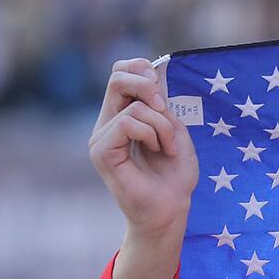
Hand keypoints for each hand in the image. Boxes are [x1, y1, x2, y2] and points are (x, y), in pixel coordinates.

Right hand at [89, 58, 197, 240]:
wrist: (171, 209)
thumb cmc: (175, 177)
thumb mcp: (176, 133)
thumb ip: (162, 107)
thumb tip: (152, 77)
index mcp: (123, 116)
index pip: (120, 74)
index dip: (141, 69)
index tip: (163, 89)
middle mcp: (108, 124)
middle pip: (116, 77)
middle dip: (147, 84)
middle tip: (165, 107)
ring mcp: (101, 137)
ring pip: (133, 105)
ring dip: (162, 124)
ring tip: (168, 148)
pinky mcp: (101, 151)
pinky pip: (128, 123)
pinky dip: (153, 133)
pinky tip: (160, 151)